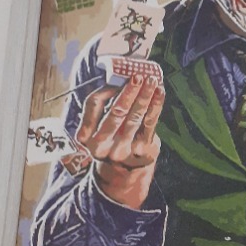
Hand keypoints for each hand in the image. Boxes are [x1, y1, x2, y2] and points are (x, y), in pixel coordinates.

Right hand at [75, 72, 164, 208]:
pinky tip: (160, 93)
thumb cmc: (110, 136)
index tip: (120, 76)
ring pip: (134, 117)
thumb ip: (103, 105)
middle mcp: (101, 145)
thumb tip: (119, 79)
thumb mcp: (97, 125)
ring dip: (145, 96)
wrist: (122, 169)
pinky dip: (156, 106)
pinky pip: (149, 124)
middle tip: (138, 76)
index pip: (94, 105)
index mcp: (86, 135)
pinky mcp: (141, 150)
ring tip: (152, 80)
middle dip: (129, 93)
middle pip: (116, 113)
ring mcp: (122, 150)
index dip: (107, 89)